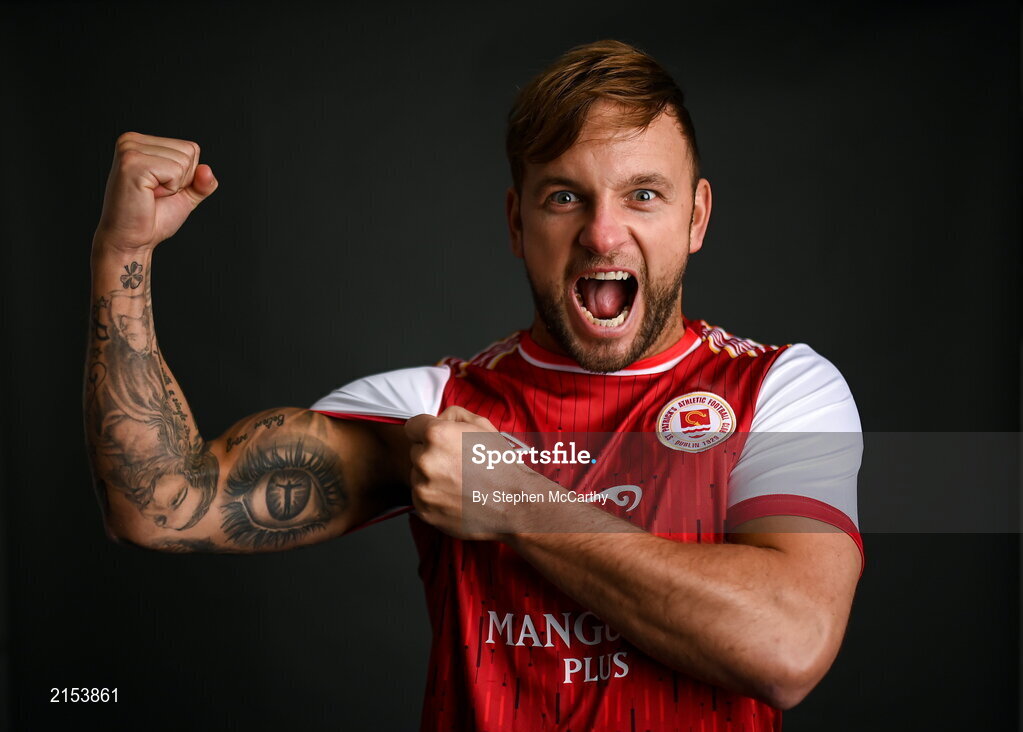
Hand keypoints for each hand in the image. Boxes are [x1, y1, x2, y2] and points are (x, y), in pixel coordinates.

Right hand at [93, 132, 217, 252]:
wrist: (131, 240)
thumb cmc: (152, 219)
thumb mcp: (185, 196)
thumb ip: (201, 182)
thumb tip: (207, 170)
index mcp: (141, 142)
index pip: (190, 148)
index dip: (186, 176)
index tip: (161, 189)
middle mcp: (132, 140)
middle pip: (189, 151)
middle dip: (180, 181)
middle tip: (154, 194)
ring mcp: (129, 149)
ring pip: (183, 161)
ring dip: (173, 186)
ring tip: (149, 195)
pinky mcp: (132, 163)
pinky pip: (175, 171)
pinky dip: (168, 189)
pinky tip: (147, 195)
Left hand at [405, 406, 533, 539]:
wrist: (514, 503)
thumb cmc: (500, 463)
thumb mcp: (483, 425)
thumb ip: (453, 414)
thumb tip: (437, 419)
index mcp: (436, 435)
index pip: (412, 426)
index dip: (426, 431)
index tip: (439, 439)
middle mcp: (425, 461)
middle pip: (415, 451)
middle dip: (431, 454)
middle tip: (457, 463)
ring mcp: (423, 489)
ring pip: (417, 475)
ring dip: (431, 476)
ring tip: (459, 481)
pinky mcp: (425, 510)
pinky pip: (421, 497)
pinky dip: (434, 496)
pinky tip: (455, 496)